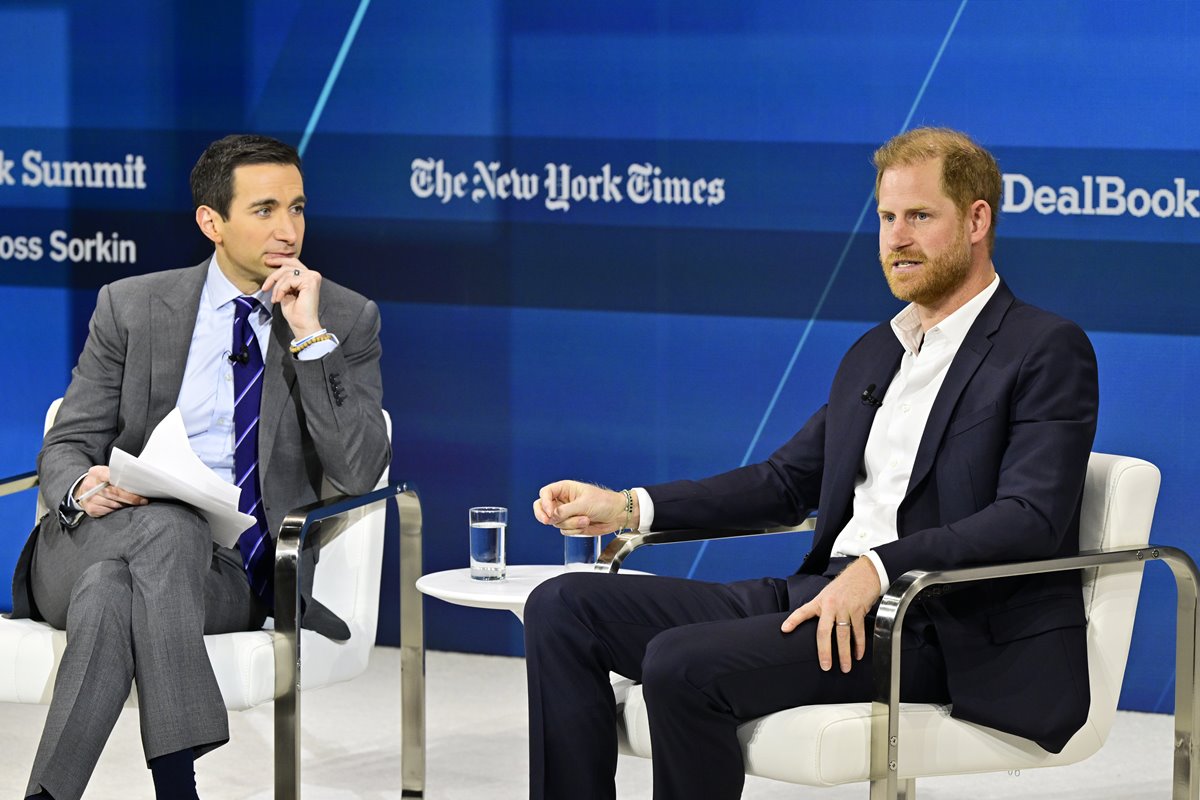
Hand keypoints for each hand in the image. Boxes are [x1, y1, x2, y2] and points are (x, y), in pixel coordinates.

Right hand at [75, 465, 147, 518]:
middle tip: (142, 500)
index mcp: (96, 473)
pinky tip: (122, 507)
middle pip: (114, 493)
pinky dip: (117, 509)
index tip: (138, 488)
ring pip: (113, 504)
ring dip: (125, 505)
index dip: (125, 483)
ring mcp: (89, 498)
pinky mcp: (90, 509)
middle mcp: (90, 485)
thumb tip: (137, 482)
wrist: (83, 490)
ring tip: (135, 504)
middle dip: (130, 498)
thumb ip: (117, 475)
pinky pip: (108, 511)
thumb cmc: (100, 481)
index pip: (111, 476)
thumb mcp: (105, 472)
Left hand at [262, 257, 321, 338]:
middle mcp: (313, 275)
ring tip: (275, 299)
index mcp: (308, 276)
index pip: (293, 262)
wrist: (302, 324)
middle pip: (288, 265)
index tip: (267, 262)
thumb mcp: (286, 291)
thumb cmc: (295, 312)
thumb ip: (284, 279)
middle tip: (265, 286)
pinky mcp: (310, 281)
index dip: (279, 260)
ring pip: (286, 273)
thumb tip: (274, 268)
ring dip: (276, 287)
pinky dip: (281, 290)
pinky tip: (279, 299)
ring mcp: (312, 277)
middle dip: (274, 275)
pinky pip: (288, 281)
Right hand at [533, 480, 635, 534]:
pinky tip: (586, 524)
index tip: (549, 512)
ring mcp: (566, 514)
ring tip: (585, 518)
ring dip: (570, 523)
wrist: (617, 515)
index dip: (544, 503)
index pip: (545, 493)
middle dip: (544, 516)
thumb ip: (566, 510)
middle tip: (548, 521)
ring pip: (555, 522)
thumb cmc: (605, 502)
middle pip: (542, 508)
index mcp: (565, 489)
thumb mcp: (584, 504)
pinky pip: (564, 530)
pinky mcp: (571, 525)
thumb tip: (551, 516)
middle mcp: (563, 501)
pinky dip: (574, 529)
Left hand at [780, 556, 880, 672]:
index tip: (784, 629)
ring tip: (845, 667)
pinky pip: (858, 632)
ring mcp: (845, 608)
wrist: (864, 572)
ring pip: (843, 635)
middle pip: (824, 631)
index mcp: (820, 601)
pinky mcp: (859, 611)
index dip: (793, 620)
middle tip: (825, 665)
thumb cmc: (846, 584)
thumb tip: (818, 625)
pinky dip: (859, 645)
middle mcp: (831, 605)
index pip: (803, 611)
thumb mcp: (828, 593)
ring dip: (844, 654)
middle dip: (825, 651)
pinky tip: (857, 654)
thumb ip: (822, 607)